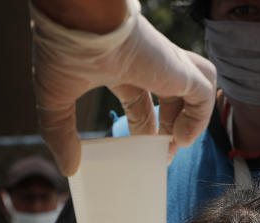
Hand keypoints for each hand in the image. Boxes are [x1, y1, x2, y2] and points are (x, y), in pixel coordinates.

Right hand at [30, 0, 216, 174]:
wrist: (76, 18)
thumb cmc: (62, 51)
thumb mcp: (55, 100)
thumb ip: (61, 134)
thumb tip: (67, 168)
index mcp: (119, 67)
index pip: (141, 99)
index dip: (146, 126)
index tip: (145, 150)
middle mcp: (146, 63)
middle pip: (172, 95)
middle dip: (172, 126)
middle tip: (165, 154)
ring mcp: (164, 63)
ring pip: (196, 86)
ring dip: (192, 117)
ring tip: (178, 143)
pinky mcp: (178, 66)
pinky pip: (204, 93)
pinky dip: (200, 118)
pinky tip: (182, 138)